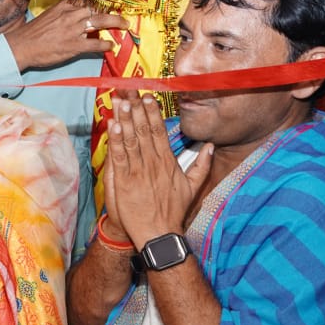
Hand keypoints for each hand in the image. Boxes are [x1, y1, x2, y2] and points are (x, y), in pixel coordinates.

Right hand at [4, 0, 127, 71]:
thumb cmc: (32, 33)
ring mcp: (73, 30)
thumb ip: (63, 12)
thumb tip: (76, 13)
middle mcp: (70, 15)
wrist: (21, 47)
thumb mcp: (48, 15)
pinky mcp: (73, 45)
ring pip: (100, 22)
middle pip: (97, 9)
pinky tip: (110, 46)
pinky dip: (105, 45)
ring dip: (115, 23)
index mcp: (63, 6)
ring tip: (125, 25)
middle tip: (123, 14)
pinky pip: (95, 44)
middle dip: (112, 10)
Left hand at [104, 91, 212, 246]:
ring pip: (131, 140)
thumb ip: (202, 165)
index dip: (152, 112)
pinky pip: (119, 156)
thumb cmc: (173, 212)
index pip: (159, 131)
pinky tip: (112, 125)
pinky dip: (115, 140)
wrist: (159, 234)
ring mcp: (138, 171)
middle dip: (137, 109)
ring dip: (125, 119)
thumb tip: (211, 147)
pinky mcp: (124, 181)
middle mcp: (154, 163)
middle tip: (130, 90)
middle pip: (144, 130)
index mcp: (168, 163)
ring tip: (121, 101)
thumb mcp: (193, 188)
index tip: (148, 96)